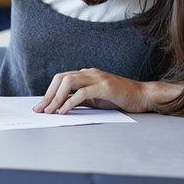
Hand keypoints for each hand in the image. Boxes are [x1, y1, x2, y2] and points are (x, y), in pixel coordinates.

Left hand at [32, 68, 183, 114]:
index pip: (61, 79)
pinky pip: (82, 92)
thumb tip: (60, 107)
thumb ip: (80, 100)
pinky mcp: (105, 86)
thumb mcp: (96, 100)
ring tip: (50, 111)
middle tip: (40, 110)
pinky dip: (70, 102)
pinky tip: (64, 111)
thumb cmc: (120, 99)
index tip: (40, 107)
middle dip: (48, 94)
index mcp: (87, 74)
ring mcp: (98, 78)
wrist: (143, 96)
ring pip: (69, 81)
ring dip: (57, 97)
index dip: (49, 92)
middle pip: (61, 78)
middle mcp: (90, 73)